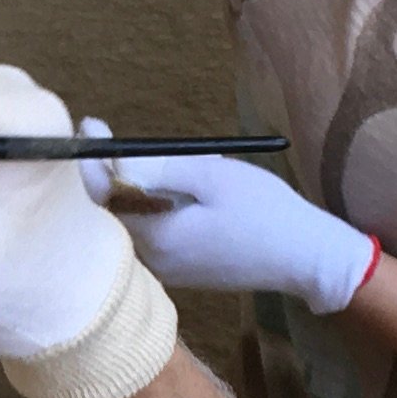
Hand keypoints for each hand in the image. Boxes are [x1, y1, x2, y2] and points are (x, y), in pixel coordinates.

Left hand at [91, 139, 376, 311]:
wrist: (307, 259)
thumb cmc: (265, 211)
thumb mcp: (212, 175)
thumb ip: (156, 168)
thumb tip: (111, 155)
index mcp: (156, 237)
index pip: (101, 197)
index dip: (89, 160)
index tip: (89, 125)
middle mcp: (152, 261)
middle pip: (111, 213)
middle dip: (107, 174)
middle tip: (109, 137)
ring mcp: (167, 271)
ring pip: (131, 225)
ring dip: (131, 192)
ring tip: (143, 162)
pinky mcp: (182, 273)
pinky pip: (151, 236)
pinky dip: (150, 210)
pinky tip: (169, 192)